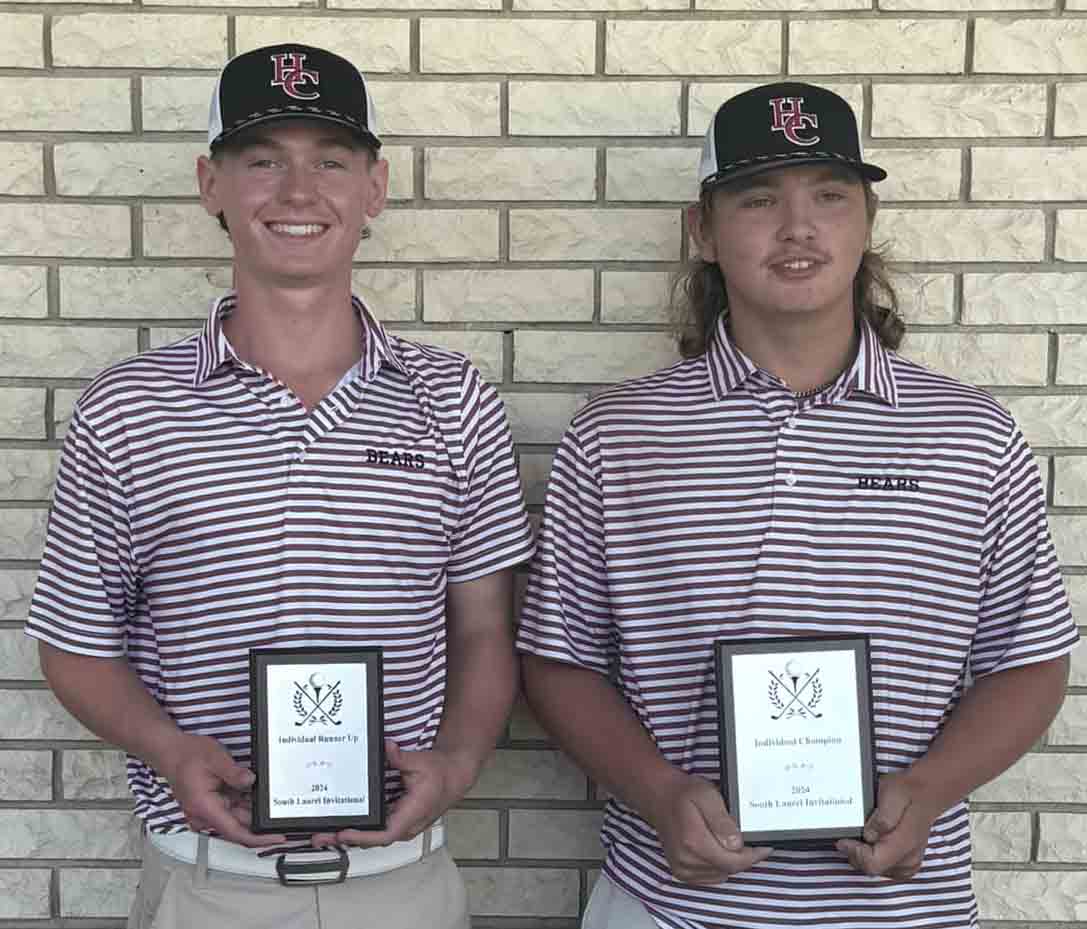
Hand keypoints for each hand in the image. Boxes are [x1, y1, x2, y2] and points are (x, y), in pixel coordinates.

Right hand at [156, 732, 284, 846]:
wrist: (170, 751)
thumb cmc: (186, 755)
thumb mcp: (215, 758)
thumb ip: (234, 773)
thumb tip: (251, 781)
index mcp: (204, 808)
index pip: (235, 832)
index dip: (258, 838)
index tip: (275, 838)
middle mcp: (204, 814)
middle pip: (239, 824)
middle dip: (259, 816)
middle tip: (278, 804)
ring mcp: (207, 811)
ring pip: (237, 816)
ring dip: (251, 806)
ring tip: (262, 790)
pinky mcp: (211, 805)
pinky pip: (232, 808)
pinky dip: (243, 800)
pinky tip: (251, 788)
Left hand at [310, 739, 474, 848]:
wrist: (453, 777)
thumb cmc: (441, 774)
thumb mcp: (421, 762)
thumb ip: (401, 758)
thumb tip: (387, 748)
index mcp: (412, 814)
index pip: (385, 834)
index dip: (362, 836)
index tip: (343, 834)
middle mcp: (405, 825)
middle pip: (372, 840)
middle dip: (345, 840)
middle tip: (319, 837)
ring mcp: (400, 825)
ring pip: (371, 838)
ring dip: (348, 837)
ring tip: (323, 835)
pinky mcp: (396, 821)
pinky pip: (375, 830)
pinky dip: (358, 830)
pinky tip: (342, 825)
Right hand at [643, 771, 772, 883]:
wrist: (659, 797)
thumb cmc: (684, 793)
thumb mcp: (707, 795)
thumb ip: (722, 821)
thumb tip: (737, 844)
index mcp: (693, 840)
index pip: (733, 861)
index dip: (753, 856)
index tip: (765, 846)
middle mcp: (686, 859)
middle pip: (729, 868)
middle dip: (744, 857)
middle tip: (752, 841)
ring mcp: (682, 868)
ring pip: (721, 874)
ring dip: (730, 861)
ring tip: (729, 840)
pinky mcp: (681, 872)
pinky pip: (710, 876)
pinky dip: (719, 865)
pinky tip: (717, 848)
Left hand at [836, 770, 937, 879]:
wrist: (925, 794)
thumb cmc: (908, 792)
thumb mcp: (892, 793)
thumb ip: (882, 818)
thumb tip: (869, 836)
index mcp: (905, 843)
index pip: (873, 864)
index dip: (854, 853)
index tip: (844, 840)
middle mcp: (909, 859)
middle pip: (872, 869)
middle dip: (857, 853)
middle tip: (852, 834)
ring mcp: (909, 863)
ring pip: (877, 870)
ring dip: (865, 855)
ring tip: (863, 835)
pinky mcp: (907, 863)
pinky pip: (884, 867)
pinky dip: (874, 857)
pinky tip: (872, 842)